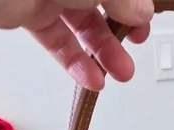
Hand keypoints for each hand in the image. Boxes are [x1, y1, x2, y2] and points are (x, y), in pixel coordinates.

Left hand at [0, 1, 153, 90]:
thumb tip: (142, 12)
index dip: (134, 4)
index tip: (144, 21)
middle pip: (102, 2)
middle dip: (122, 27)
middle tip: (136, 44)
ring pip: (82, 24)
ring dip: (103, 51)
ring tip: (121, 72)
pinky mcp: (29, 13)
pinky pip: (58, 41)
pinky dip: (76, 62)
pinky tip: (92, 78)